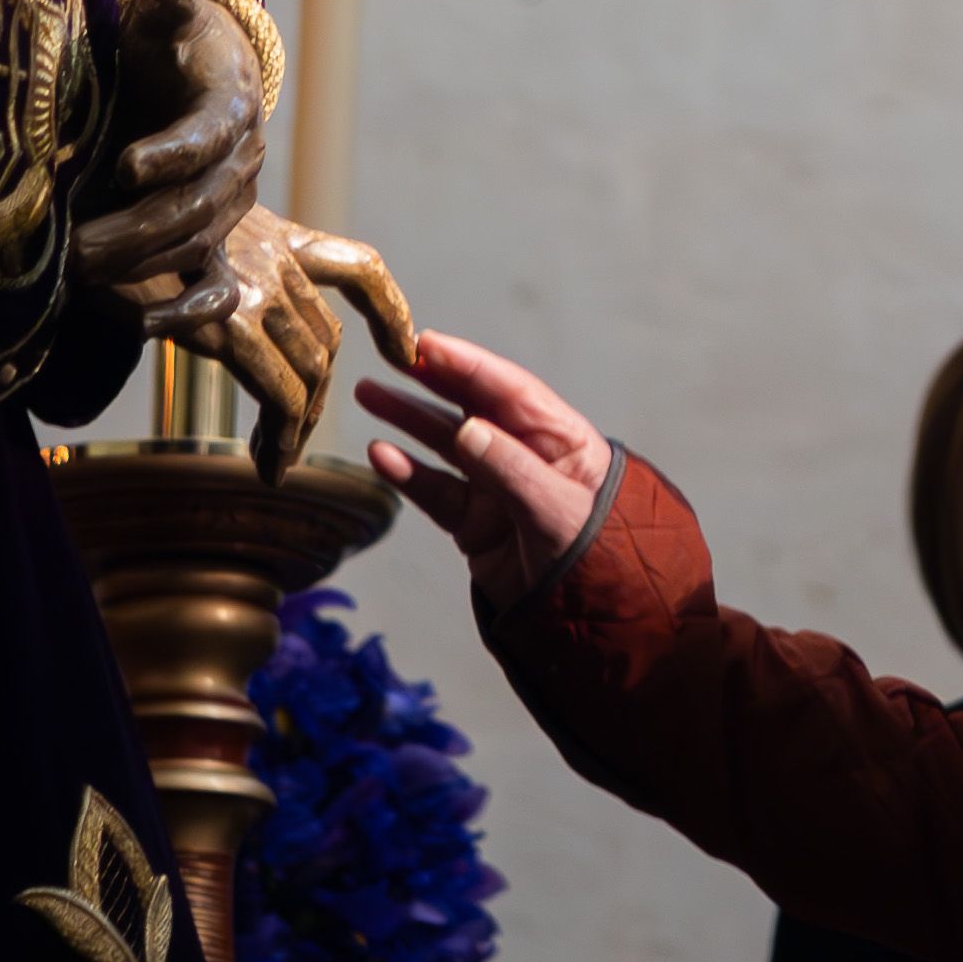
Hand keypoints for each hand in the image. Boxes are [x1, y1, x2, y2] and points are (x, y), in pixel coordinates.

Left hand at [68, 0, 262, 299]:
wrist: (205, 73)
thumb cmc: (174, 40)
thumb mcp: (167, 13)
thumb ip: (168, 0)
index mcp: (231, 106)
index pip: (205, 135)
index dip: (170, 151)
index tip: (125, 164)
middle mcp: (241, 161)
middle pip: (193, 204)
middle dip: (135, 229)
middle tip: (77, 246)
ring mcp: (231, 202)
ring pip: (192, 243)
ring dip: (136, 263)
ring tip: (76, 272)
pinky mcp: (216, 232)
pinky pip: (212, 282)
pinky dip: (182, 310)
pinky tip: (137, 325)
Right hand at [134, 208, 421, 481]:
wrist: (81, 223)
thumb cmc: (122, 235)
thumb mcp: (191, 240)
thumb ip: (229, 270)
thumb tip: (232, 316)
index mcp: (274, 234)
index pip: (358, 269)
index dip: (391, 312)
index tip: (408, 355)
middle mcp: (275, 255)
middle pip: (327, 340)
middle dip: (317, 398)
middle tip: (289, 442)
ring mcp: (257, 286)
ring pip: (311, 371)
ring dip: (299, 427)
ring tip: (277, 461)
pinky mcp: (230, 321)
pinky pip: (279, 392)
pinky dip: (283, 437)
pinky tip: (269, 465)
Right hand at [360, 332, 614, 603]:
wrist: (588, 618)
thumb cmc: (594, 554)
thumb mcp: (557, 508)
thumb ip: (510, 470)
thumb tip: (466, 428)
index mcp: (557, 436)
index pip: (506, 388)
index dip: (465, 363)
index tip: (426, 342)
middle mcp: (523, 453)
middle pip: (470, 405)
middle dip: (431, 379)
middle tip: (391, 354)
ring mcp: (495, 487)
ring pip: (444, 443)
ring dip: (408, 418)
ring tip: (368, 394)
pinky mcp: (473, 521)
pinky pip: (435, 490)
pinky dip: (407, 473)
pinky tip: (381, 454)